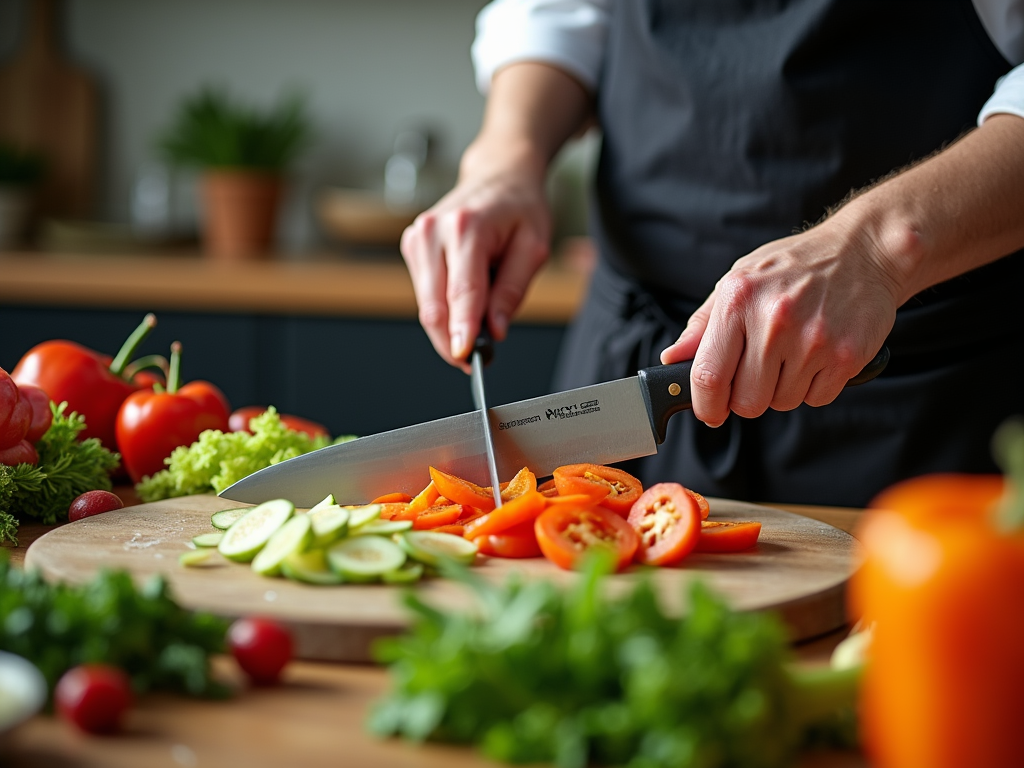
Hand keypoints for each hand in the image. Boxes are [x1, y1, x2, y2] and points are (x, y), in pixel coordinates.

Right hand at [400, 61, 592, 370]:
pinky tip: (467, 297)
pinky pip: (426, 295)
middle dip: (454, 340)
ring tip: (483, 316)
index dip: (463, 330)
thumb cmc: (520, 208)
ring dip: (451, 326)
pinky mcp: (412, 247)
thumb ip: (512, 291)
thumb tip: (494, 329)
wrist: (499, 175)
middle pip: (435, 306)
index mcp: (467, 227)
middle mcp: (433, 231)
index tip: (466, 357)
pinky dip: (445, 309)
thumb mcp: (533, 248)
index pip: (462, 291)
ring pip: (427, 306)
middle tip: (477, 359)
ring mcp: (417, 238)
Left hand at [661, 215, 901, 426]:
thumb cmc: (795, 267)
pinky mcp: (846, 356)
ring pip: (782, 402)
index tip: (709, 411)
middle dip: (747, 398)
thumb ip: (703, 325)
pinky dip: (814, 387)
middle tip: (759, 373)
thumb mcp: (739, 281)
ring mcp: (813, 340)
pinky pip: (816, 398)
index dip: (705, 405)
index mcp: (739, 300)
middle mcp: (774, 320)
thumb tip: (674, 359)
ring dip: (782, 390)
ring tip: (793, 353)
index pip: (708, 375)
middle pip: (746, 401)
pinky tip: (817, 356)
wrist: (864, 251)